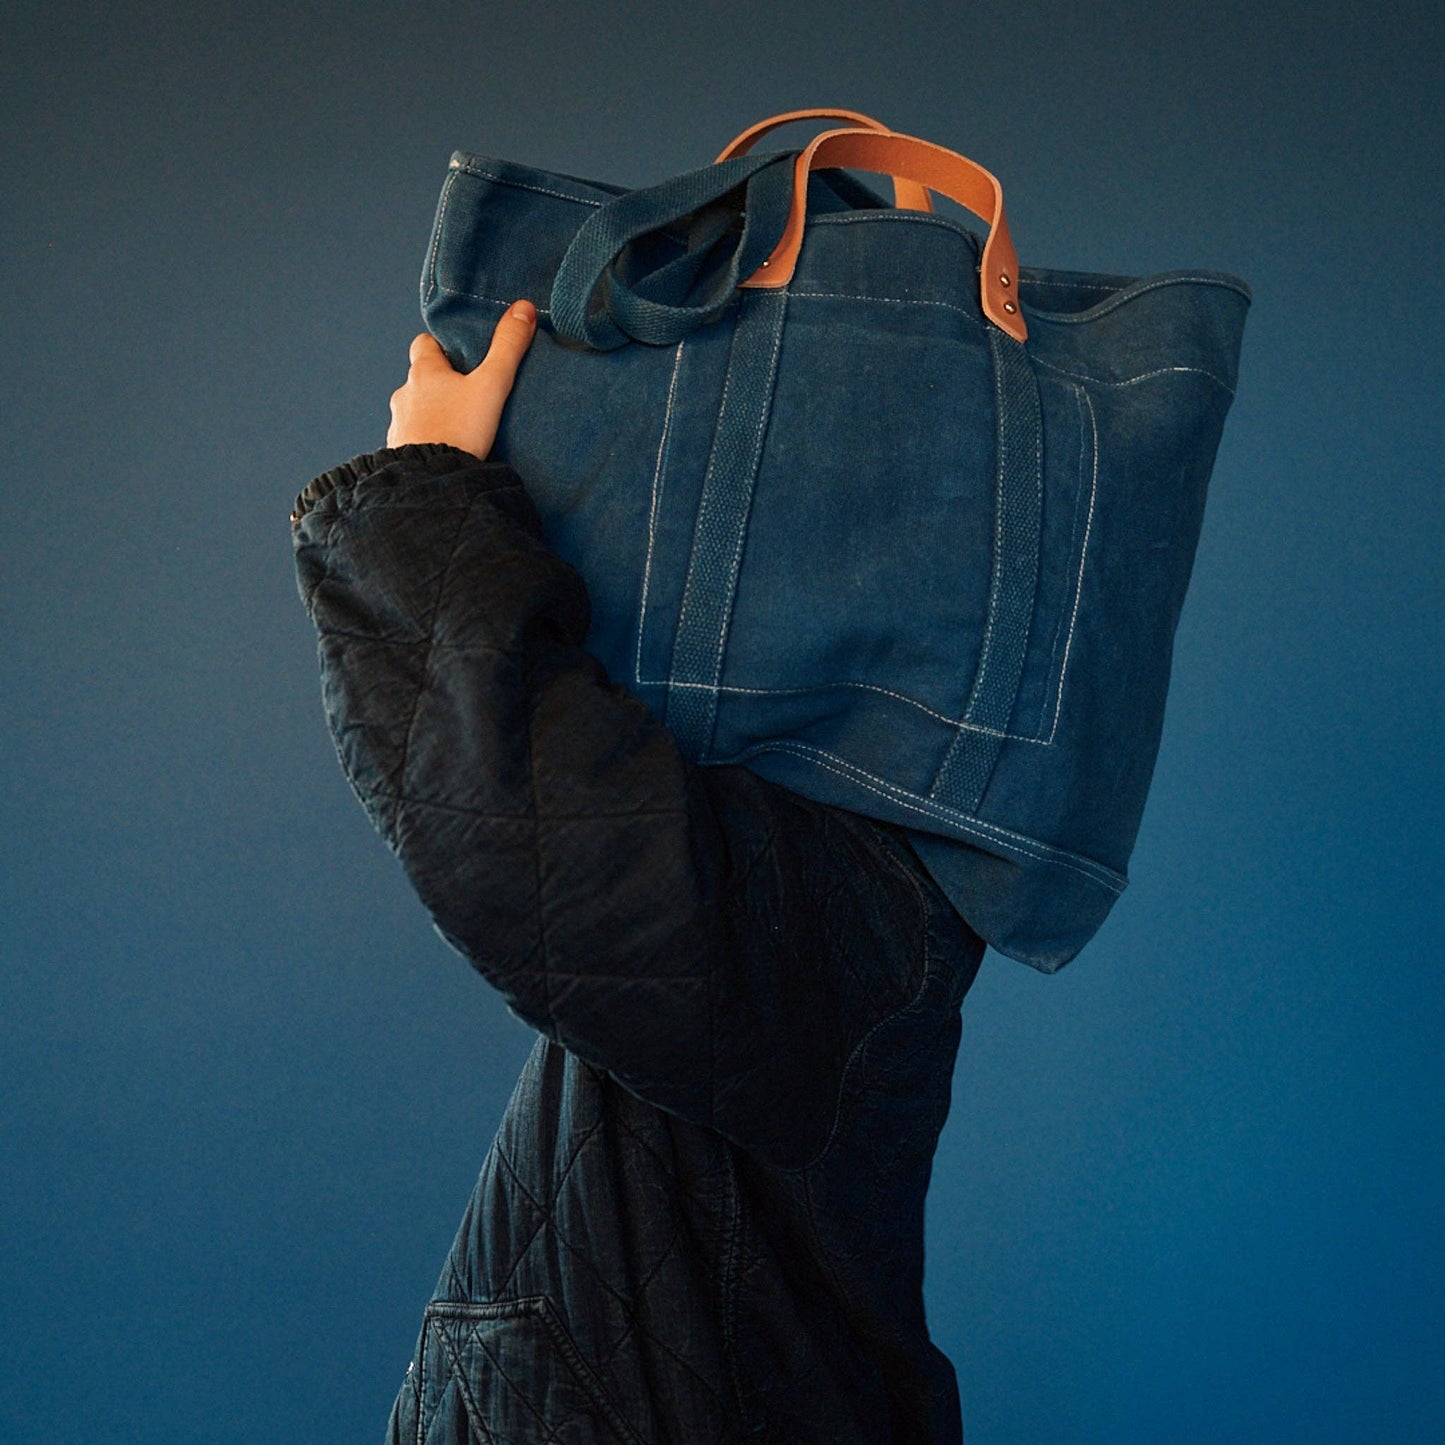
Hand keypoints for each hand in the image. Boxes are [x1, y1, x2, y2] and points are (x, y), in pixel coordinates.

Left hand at [386, 300, 537, 458]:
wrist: (432, 479)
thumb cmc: (460, 428)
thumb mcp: (491, 384)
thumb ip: (508, 348)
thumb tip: (523, 308)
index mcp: (424, 371)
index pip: (424, 344)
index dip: (440, 346)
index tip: (458, 354)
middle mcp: (405, 393)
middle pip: (420, 378)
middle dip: (439, 383)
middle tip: (466, 393)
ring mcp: (399, 424)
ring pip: (415, 409)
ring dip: (431, 414)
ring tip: (457, 426)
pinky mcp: (399, 452)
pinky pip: (412, 439)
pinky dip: (425, 440)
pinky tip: (444, 451)